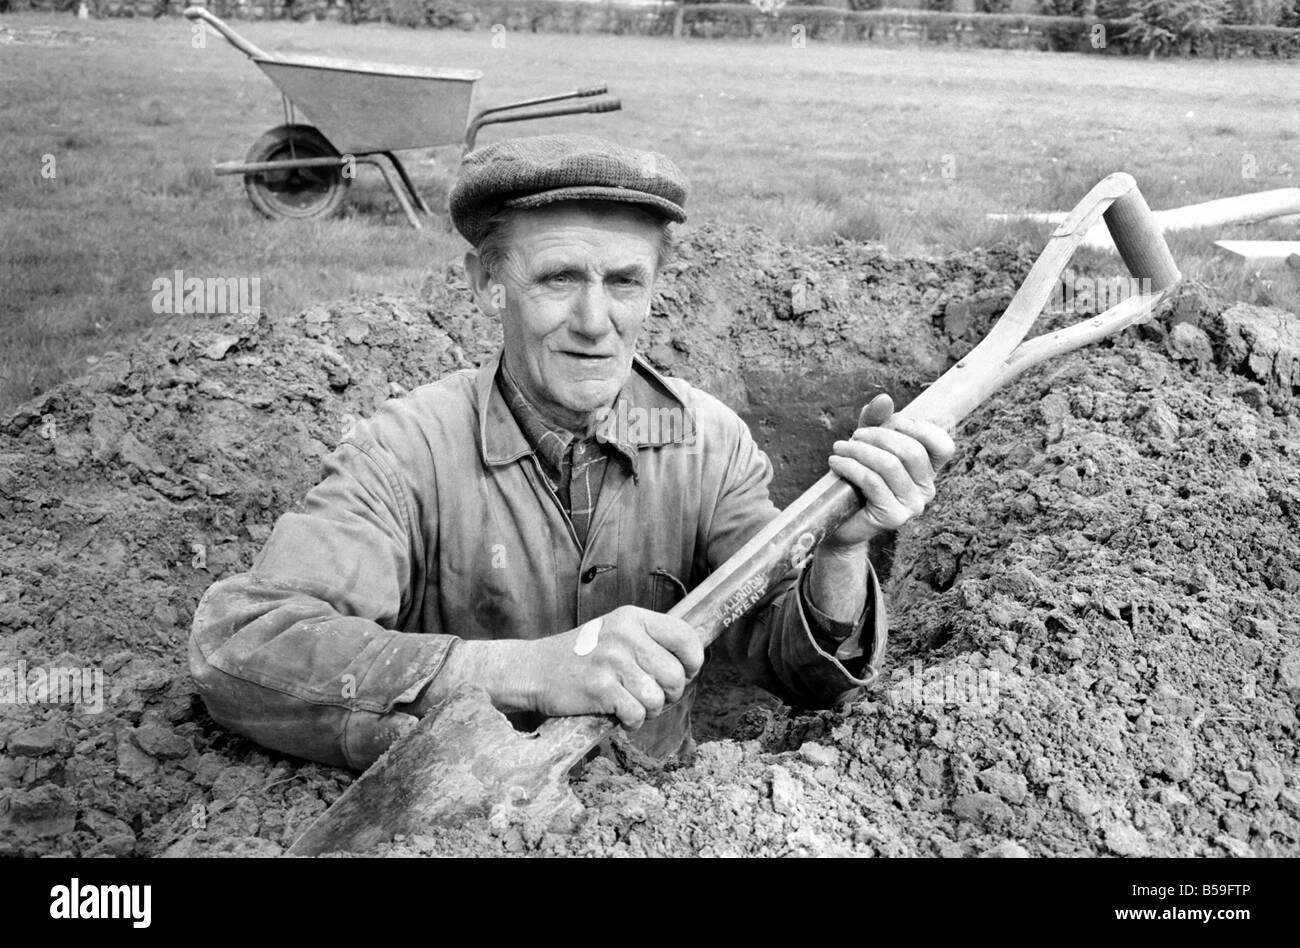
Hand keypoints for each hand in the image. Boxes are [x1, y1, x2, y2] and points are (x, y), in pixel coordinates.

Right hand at [523, 606, 703, 730]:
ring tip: (630, 703)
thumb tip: (692, 662)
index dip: (692, 662)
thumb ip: (649, 641)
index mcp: (633, 618)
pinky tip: (617, 713)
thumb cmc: (581, 657)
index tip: (683, 674)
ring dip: (649, 710)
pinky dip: (631, 722)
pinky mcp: (599, 687)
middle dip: (668, 695)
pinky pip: (637, 714)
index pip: (686, 637)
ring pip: (657, 699)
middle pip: (676, 675)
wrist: (534, 670)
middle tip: (649, 696)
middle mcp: (625, 635)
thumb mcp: (615, 633)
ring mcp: (611, 661)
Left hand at [825, 393, 954, 548]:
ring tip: (839, 448)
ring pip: (889, 465)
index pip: (944, 445)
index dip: (920, 428)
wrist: (839, 521)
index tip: (893, 422)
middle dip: (879, 435)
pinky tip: (835, 462)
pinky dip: (850, 466)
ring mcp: (912, 506)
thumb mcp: (868, 444)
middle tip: (854, 436)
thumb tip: (884, 399)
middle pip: (911, 451)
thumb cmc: (856, 479)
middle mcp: (927, 490)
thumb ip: (877, 421)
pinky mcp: (893, 517)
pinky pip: (872, 482)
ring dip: (859, 450)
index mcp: (929, 471)